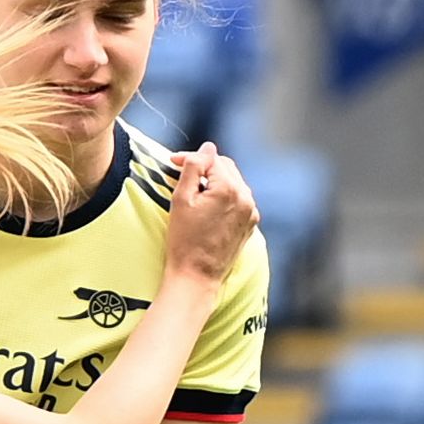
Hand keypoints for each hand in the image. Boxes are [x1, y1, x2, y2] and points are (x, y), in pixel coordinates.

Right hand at [164, 141, 258, 283]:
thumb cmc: (184, 240)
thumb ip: (194, 167)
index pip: (211, 159)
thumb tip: (207, 147)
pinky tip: (208, 206)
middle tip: (182, 173)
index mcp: (230, 189)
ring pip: (234, 183)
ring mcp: (251, 213)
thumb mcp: (181, 199)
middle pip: (225, 168)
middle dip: (205, 167)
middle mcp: (246, 198)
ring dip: (215, 181)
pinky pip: (238, 200)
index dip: (191, 158)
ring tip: (194, 190)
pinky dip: (224, 197)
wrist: (196, 275)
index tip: (173, 162)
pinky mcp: (250, 225)